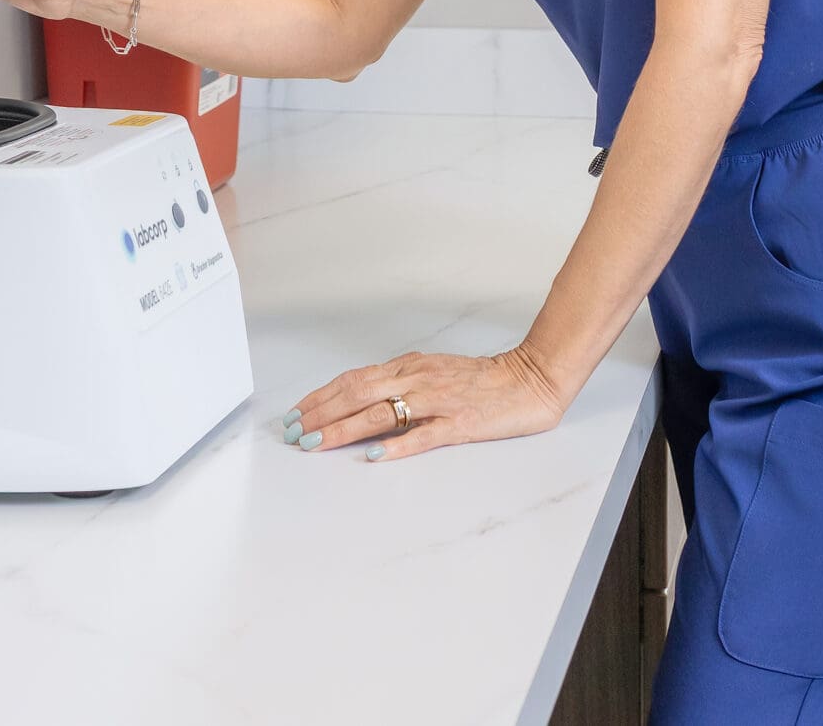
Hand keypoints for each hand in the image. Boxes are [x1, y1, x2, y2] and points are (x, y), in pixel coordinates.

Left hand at [282, 345, 571, 462]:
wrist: (529, 380)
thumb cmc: (481, 380)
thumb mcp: (432, 373)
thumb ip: (400, 385)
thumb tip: (360, 401)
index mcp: (409, 367)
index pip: (354, 379)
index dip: (321, 397)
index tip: (295, 414)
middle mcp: (417, 379)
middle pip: (358, 393)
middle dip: (320, 413)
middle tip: (294, 432)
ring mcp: (438, 401)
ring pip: (382, 413)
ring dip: (344, 429)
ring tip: (317, 443)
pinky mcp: (460, 423)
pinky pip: (425, 434)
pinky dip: (398, 444)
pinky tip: (376, 455)